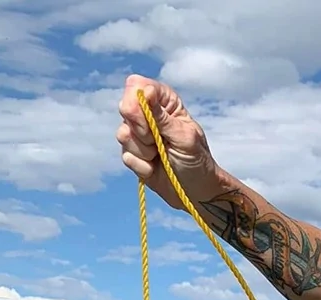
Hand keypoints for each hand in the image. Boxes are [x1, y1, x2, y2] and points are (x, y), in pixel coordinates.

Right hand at [117, 76, 221, 208]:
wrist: (194, 192)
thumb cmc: (197, 161)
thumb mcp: (184, 137)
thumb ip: (162, 116)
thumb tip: (146, 91)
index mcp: (163, 101)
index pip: (136, 85)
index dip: (136, 101)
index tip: (149, 121)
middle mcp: (147, 113)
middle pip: (125, 107)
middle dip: (141, 130)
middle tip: (159, 142)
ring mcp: (137, 134)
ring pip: (123, 135)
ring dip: (144, 152)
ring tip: (160, 156)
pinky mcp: (132, 154)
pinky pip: (126, 157)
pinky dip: (142, 167)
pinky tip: (154, 169)